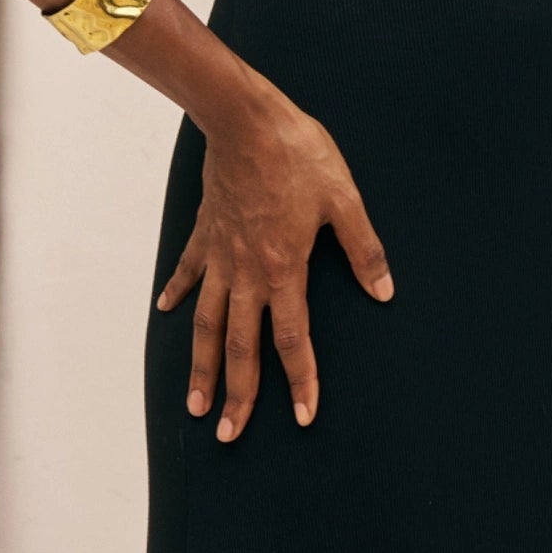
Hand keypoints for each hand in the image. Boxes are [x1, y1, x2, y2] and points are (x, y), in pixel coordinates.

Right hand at [155, 90, 395, 439]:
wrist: (246, 119)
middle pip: (240, 345)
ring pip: (207, 322)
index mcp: (285, 268)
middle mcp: (248, 271)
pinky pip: (189, 269)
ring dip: (201, 365)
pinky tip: (168, 311)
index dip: (301, 380)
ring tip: (195, 403)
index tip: (303, 416)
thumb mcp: (344, 199)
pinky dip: (178, 292)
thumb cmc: (298, 154)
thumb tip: (383, 292)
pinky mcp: (206, 230)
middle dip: (238, 393)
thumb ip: (363, 248)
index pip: (293, 339)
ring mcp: (221, 253)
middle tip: (229, 433)